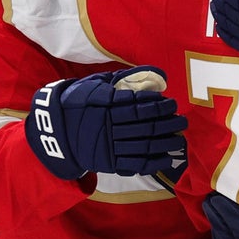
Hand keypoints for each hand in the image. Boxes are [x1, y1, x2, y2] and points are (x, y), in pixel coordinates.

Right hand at [25, 66, 187, 179]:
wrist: (54, 130)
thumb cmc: (78, 102)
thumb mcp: (93, 85)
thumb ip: (119, 81)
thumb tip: (151, 75)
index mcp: (106, 105)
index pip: (138, 105)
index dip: (158, 105)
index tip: (172, 103)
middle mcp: (108, 125)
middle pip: (145, 125)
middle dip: (167, 123)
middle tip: (183, 120)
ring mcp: (108, 145)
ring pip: (143, 145)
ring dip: (164, 142)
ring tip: (179, 139)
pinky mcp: (108, 162)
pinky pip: (134, 164)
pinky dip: (153, 162)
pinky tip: (166, 158)